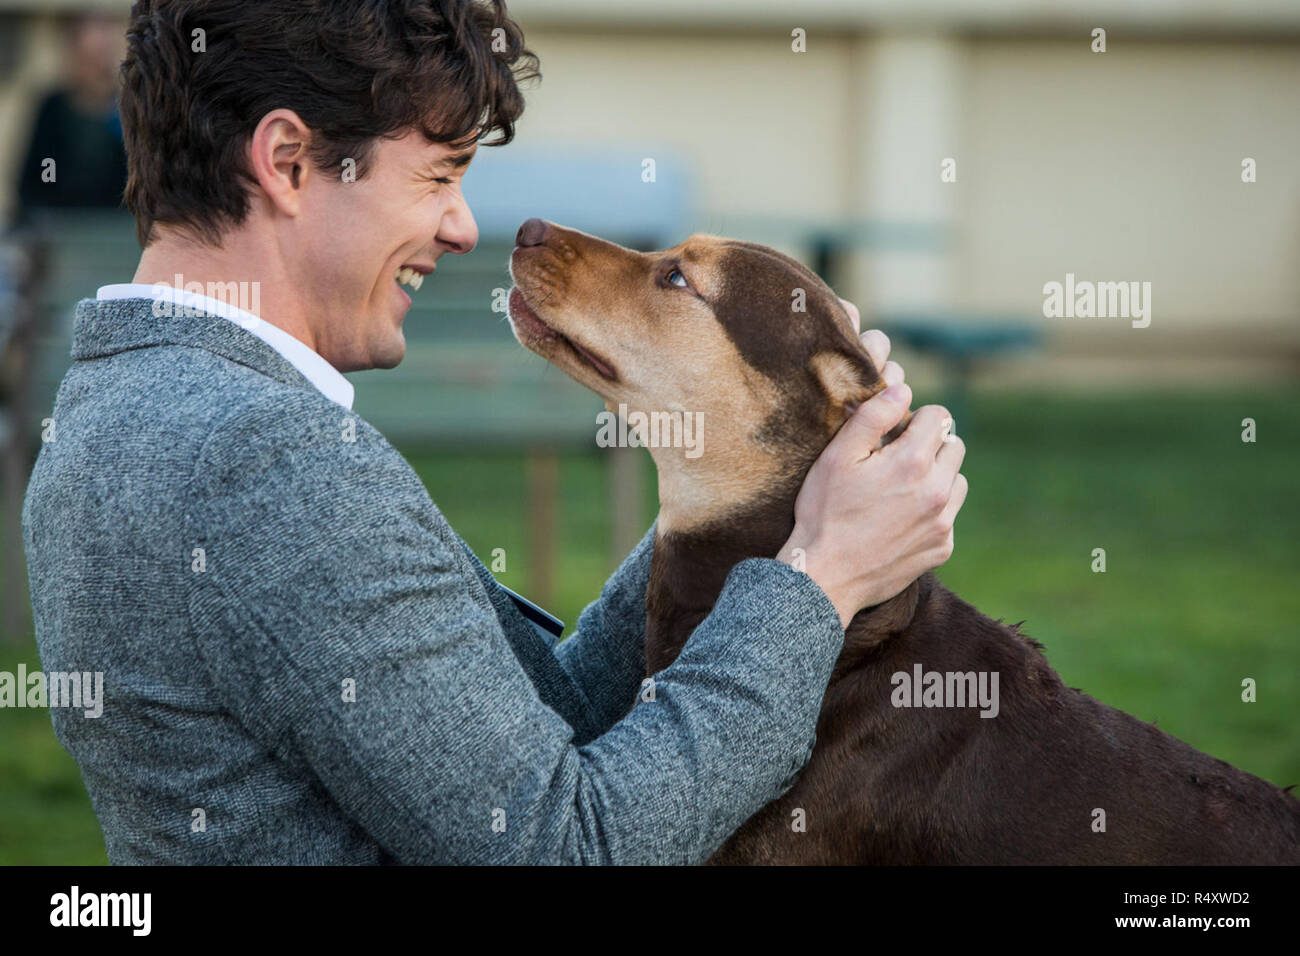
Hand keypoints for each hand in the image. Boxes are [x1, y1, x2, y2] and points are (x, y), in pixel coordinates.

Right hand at [776, 315, 967, 627]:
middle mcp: (937, 491)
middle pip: (954, 445)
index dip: (914, 418)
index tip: (893, 433)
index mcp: (912, 462)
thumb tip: (903, 390)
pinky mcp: (942, 548)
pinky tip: (900, 519)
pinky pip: (948, 516)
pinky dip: (932, 511)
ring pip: (957, 480)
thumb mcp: (836, 458)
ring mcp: (942, 522)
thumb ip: (872, 417)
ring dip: (936, 476)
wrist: (825, 578)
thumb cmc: (824, 514)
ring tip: (901, 489)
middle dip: (930, 445)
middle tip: (896, 459)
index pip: (939, 416)